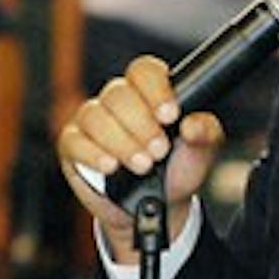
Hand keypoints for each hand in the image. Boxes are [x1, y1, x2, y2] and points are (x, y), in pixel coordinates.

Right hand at [57, 56, 223, 259]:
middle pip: (119, 95)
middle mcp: (118, 100)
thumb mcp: (200, 152)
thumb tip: (193, 125)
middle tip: (159, 151)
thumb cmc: (176, 169)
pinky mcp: (74, 145)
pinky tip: (110, 166)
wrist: (158, 207)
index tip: (169, 115)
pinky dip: (94, 154)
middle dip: (141, 125)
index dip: (156, 90)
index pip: (144, 71)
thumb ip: (205, 133)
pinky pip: (75, 141)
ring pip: (96, 116)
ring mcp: (93, 120)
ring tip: (141, 166)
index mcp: (149, 92)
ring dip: (121, 143)